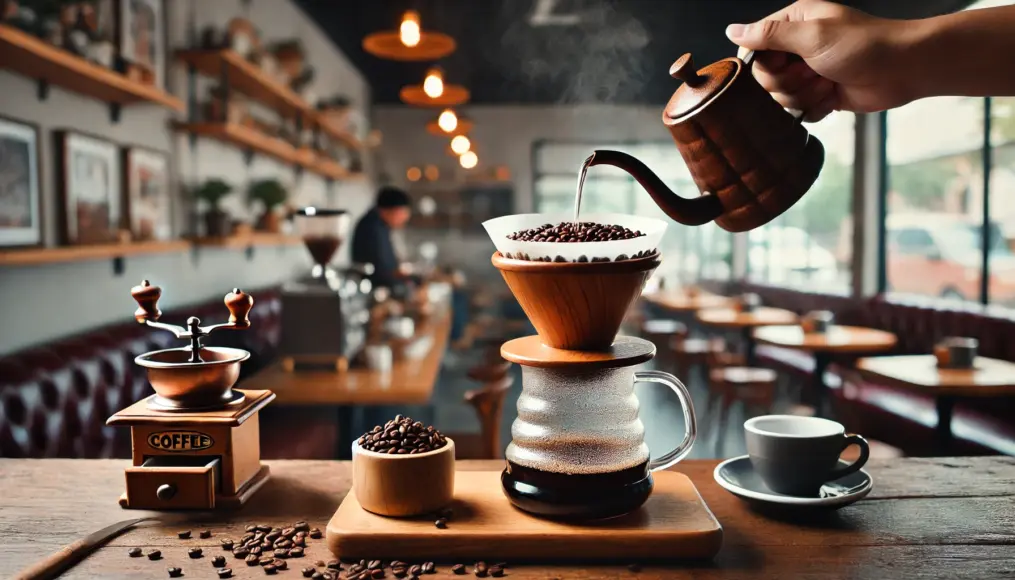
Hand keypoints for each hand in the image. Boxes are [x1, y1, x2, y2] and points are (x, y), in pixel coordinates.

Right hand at [726, 0, 912, 121]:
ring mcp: (809, 72)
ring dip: (804, 95)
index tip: (783, 64)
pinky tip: (832, 96)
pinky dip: (815, 108)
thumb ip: (769, 35)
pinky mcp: (820, 94)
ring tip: (828, 83)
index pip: (754, 48)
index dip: (762, 64)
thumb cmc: (864, 45)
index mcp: (794, 23)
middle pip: (765, 77)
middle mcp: (798, 46)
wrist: (904, 69)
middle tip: (813, 72)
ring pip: (781, 97)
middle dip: (788, 82)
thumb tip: (732, 30)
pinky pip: (799, 111)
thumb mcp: (811, 35)